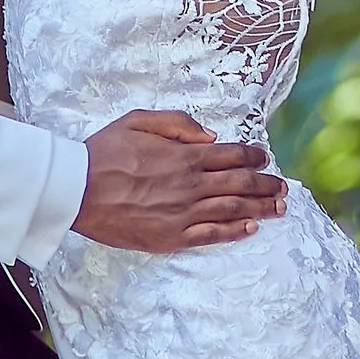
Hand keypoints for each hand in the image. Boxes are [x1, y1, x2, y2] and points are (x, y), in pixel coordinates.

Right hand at [74, 111, 285, 252]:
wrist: (76, 190)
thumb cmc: (103, 153)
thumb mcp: (138, 120)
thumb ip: (178, 123)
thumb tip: (211, 136)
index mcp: (185, 155)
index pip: (232, 155)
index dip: (254, 156)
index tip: (265, 158)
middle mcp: (191, 185)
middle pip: (241, 184)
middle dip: (267, 184)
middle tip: (283, 186)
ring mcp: (183, 213)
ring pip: (233, 210)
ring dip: (261, 208)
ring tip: (279, 208)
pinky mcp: (171, 237)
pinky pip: (211, 236)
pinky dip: (234, 232)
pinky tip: (250, 229)